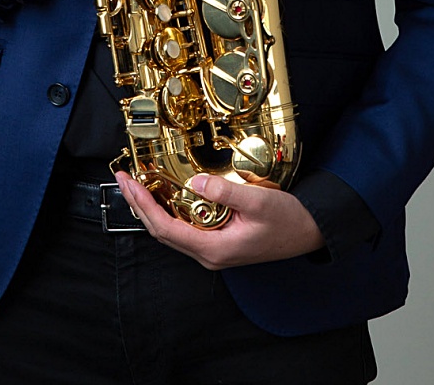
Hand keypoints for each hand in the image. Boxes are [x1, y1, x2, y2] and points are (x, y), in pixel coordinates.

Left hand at [116, 171, 324, 269]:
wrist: (309, 232)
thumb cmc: (288, 221)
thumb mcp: (257, 201)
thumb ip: (225, 192)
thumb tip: (197, 183)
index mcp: (213, 248)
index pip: (165, 228)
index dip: (143, 205)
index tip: (129, 183)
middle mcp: (208, 253)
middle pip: (162, 231)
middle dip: (139, 205)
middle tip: (124, 179)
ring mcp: (213, 249)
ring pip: (171, 231)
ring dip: (152, 208)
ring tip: (137, 185)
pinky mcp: (218, 241)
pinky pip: (185, 227)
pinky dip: (169, 210)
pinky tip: (166, 195)